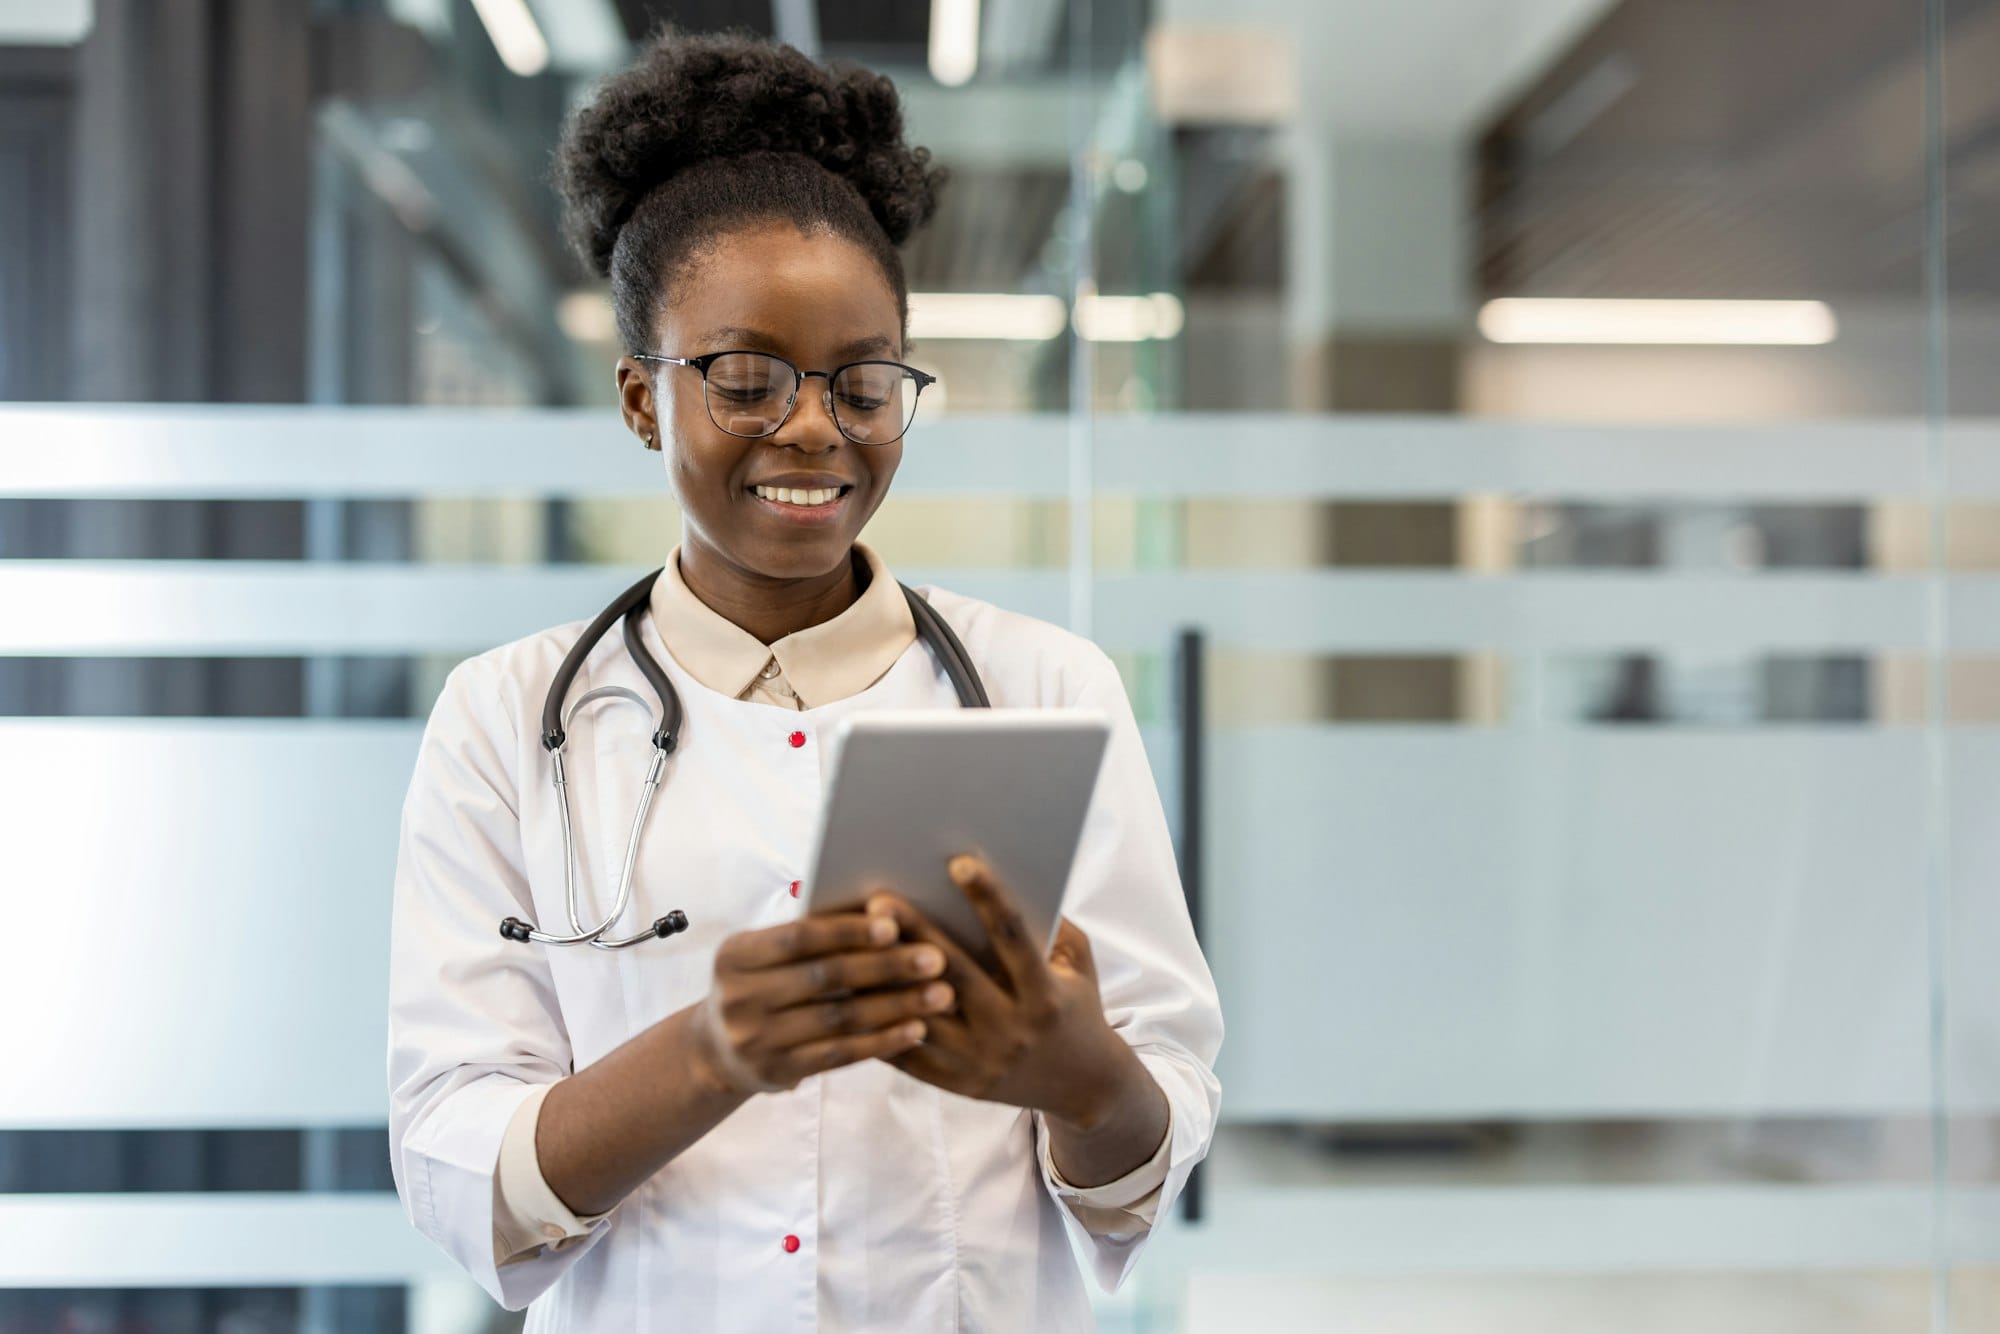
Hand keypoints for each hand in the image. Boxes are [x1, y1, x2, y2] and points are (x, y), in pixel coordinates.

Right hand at [689, 912, 957, 1096]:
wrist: (718, 1050)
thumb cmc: (762, 984)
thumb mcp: (765, 955)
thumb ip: (810, 937)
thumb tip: (883, 906)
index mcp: (736, 955)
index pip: (799, 937)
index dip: (848, 931)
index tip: (895, 925)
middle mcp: (739, 998)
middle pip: (825, 977)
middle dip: (886, 967)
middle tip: (936, 959)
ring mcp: (756, 1040)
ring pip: (839, 1019)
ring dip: (896, 1006)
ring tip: (940, 995)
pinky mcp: (777, 1072)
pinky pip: (840, 1055)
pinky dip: (882, 1041)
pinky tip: (916, 1030)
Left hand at [868, 856, 1141, 1132]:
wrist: (1085, 1087)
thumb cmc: (1078, 1008)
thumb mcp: (1080, 965)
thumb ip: (1055, 925)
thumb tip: (1015, 878)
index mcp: (1044, 995)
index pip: (1012, 937)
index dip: (987, 898)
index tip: (959, 863)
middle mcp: (1013, 1029)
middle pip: (954, 973)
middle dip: (916, 933)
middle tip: (879, 901)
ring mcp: (984, 1061)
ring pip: (923, 1017)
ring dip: (887, 982)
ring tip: (853, 948)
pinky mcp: (961, 1085)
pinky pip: (912, 1056)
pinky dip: (882, 1026)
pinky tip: (855, 996)